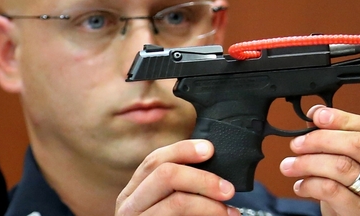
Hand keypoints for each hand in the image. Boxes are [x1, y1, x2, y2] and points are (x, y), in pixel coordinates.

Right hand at [116, 140, 238, 215]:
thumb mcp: (166, 202)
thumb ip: (181, 184)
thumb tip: (211, 160)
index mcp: (135, 190)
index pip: (155, 160)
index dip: (183, 149)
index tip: (210, 149)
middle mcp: (129, 205)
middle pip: (165, 175)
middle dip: (202, 178)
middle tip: (229, 189)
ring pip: (176, 202)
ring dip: (209, 204)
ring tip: (230, 212)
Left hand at [280, 105, 359, 215]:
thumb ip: (342, 139)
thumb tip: (317, 114)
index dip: (343, 118)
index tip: (317, 116)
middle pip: (358, 145)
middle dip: (321, 139)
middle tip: (298, 143)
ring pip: (342, 167)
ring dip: (309, 162)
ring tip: (291, 165)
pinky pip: (332, 190)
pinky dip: (310, 184)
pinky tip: (301, 185)